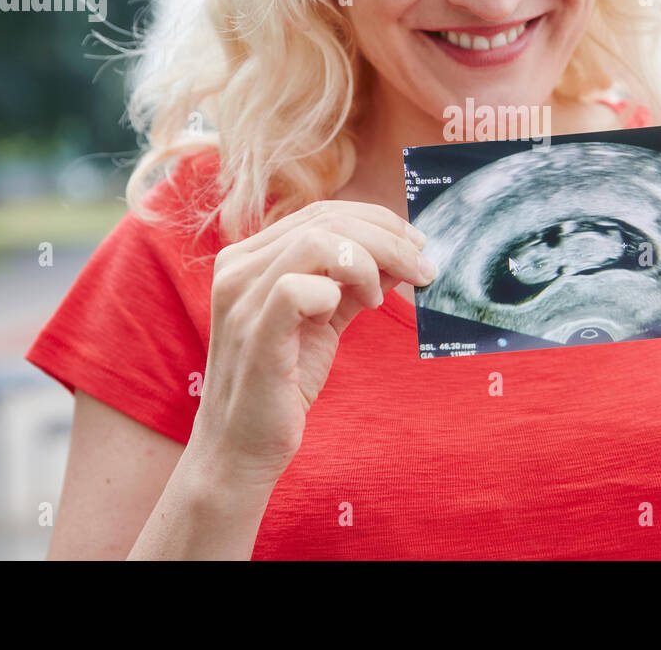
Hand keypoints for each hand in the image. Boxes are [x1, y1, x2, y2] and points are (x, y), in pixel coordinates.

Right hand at [188, 200, 436, 489]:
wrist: (242, 447)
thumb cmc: (283, 382)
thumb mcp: (324, 318)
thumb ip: (355, 282)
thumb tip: (404, 254)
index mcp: (250, 257)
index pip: (321, 212)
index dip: (377, 221)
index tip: (417, 246)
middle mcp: (238, 268)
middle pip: (326, 221)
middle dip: (388, 239)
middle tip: (422, 268)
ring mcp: (241, 299)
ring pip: (316, 242)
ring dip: (368, 262)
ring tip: (381, 297)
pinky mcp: (255, 334)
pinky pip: (298, 289)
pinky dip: (337, 292)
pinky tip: (348, 313)